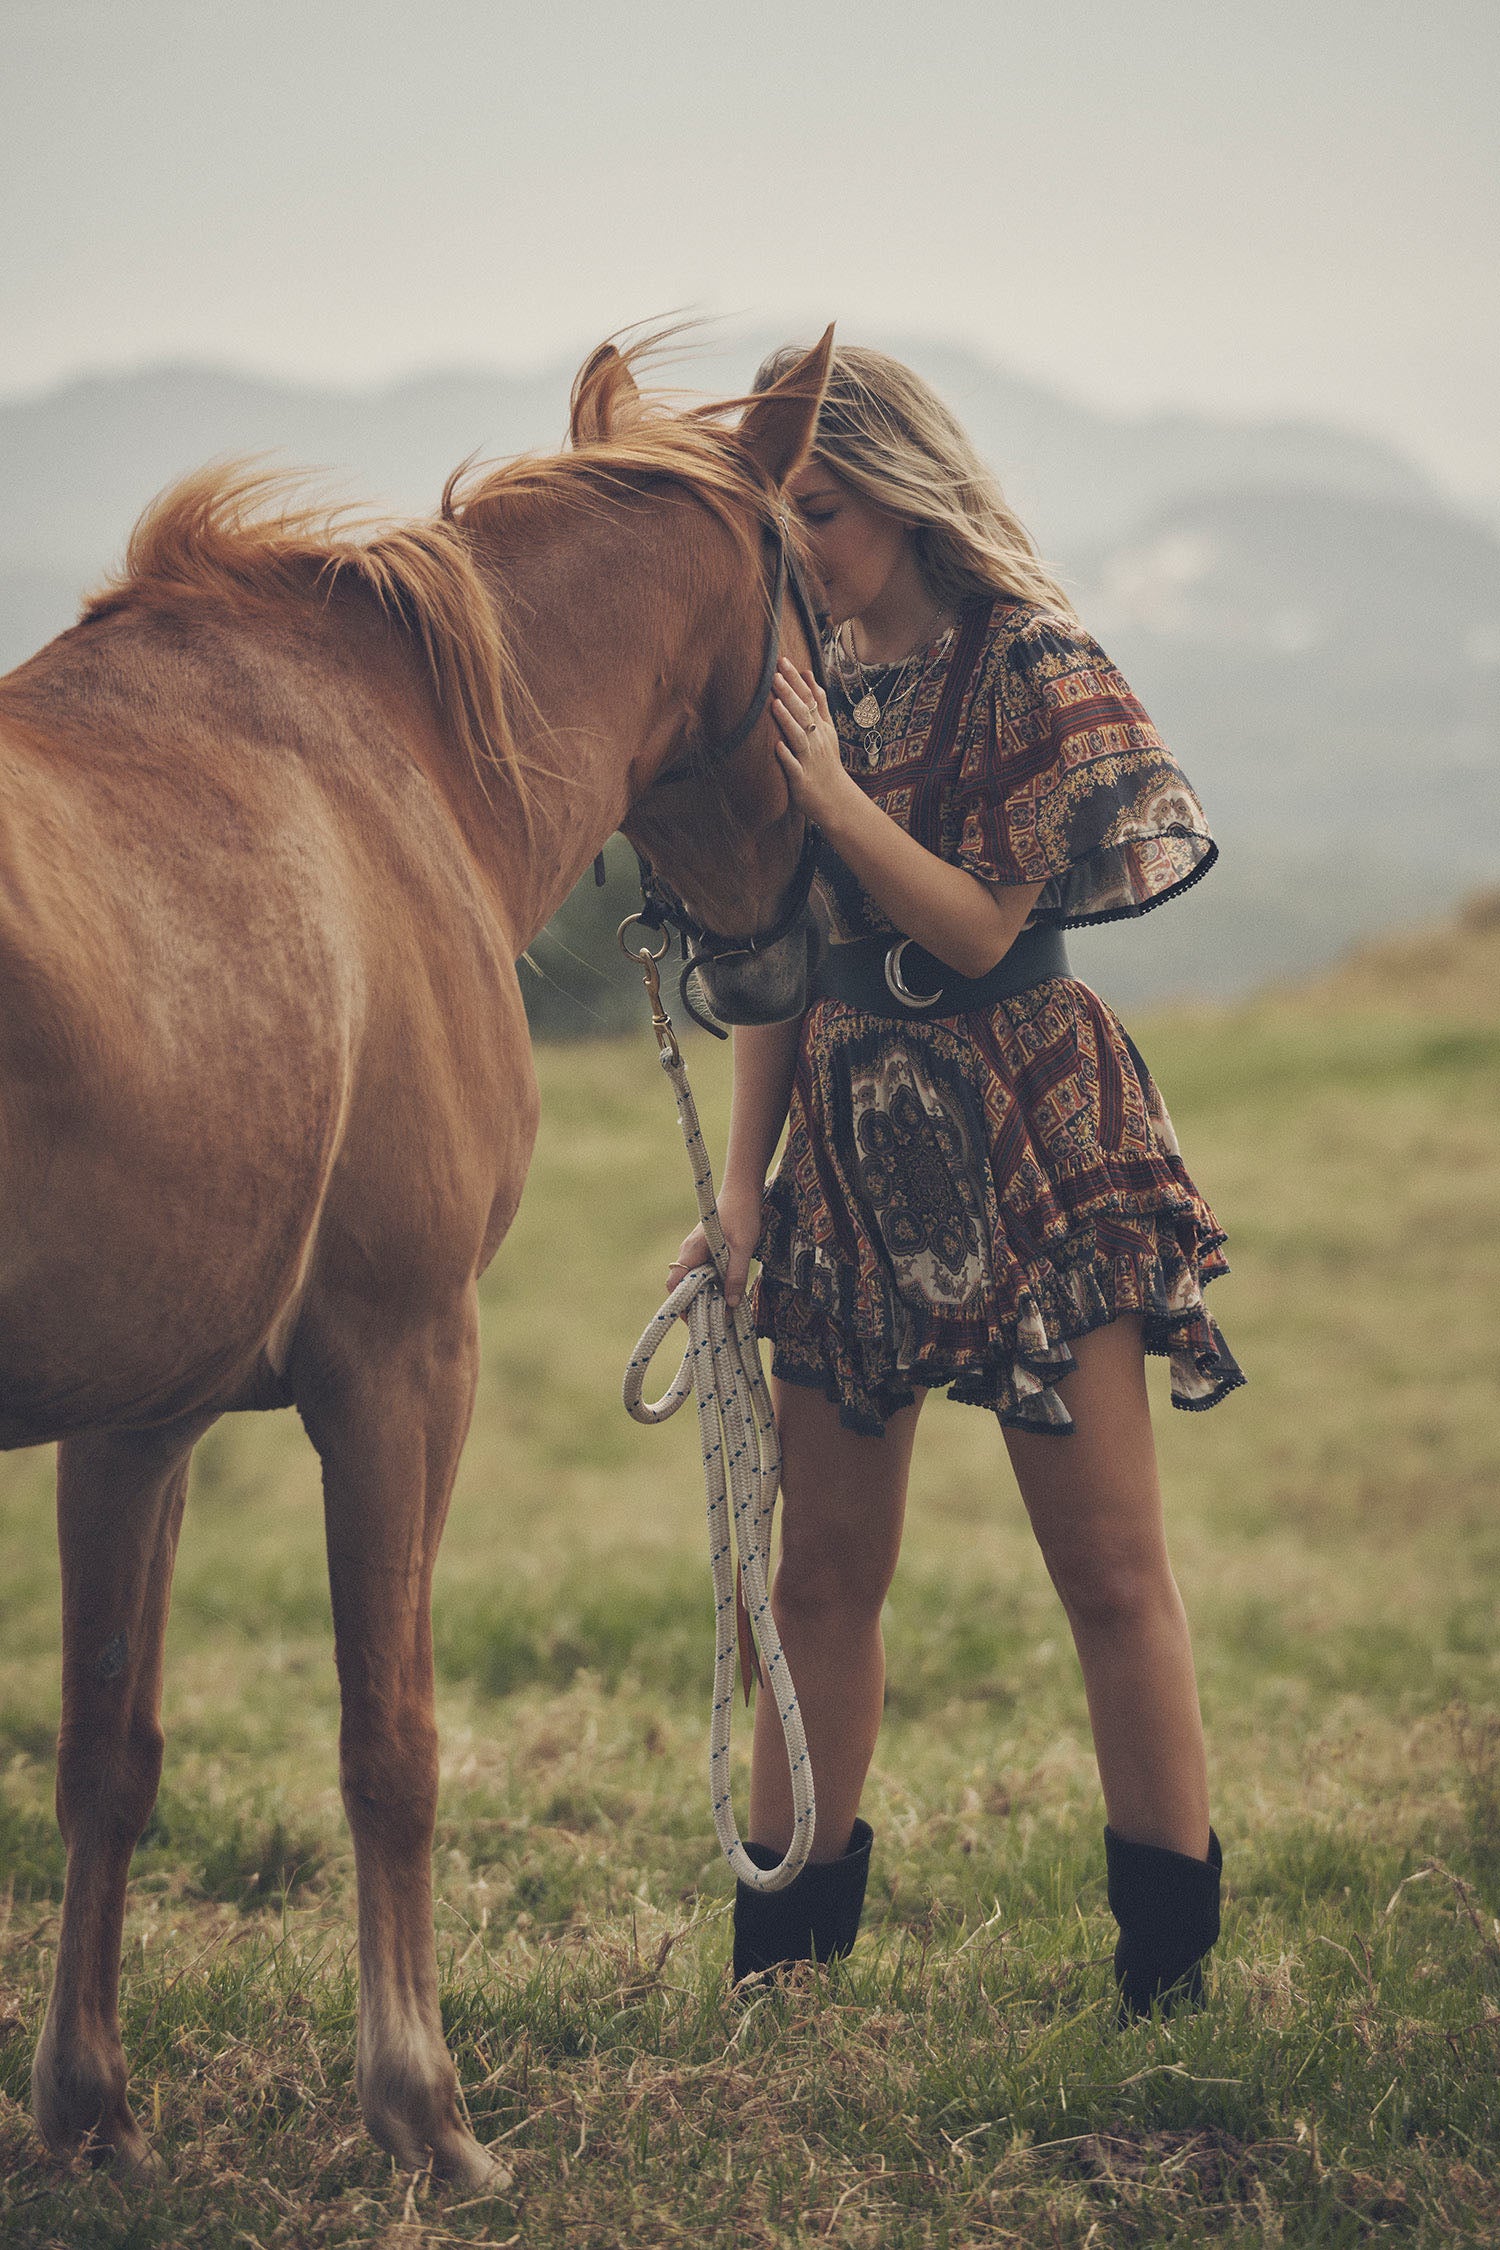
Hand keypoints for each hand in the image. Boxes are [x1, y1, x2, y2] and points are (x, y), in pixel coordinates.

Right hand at [667, 1176, 764, 1310]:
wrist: (743, 1191)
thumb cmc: (741, 1215)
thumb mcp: (743, 1248)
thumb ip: (735, 1276)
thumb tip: (730, 1304)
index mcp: (691, 1252)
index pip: (674, 1284)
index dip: (682, 1305)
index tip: (698, 1319)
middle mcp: (688, 1253)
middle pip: (682, 1286)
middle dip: (696, 1304)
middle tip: (716, 1318)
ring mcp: (695, 1251)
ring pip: (693, 1280)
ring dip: (705, 1295)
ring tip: (724, 1307)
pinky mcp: (704, 1250)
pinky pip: (702, 1272)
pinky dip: (711, 1284)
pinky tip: (727, 1290)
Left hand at [770, 659, 851, 827]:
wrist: (836, 799)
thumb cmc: (825, 762)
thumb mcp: (826, 729)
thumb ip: (818, 703)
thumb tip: (808, 674)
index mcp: (821, 727)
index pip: (811, 698)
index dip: (797, 680)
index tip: (783, 661)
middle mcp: (817, 740)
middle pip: (804, 713)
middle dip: (790, 693)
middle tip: (775, 673)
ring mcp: (810, 759)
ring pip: (799, 737)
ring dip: (787, 720)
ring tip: (774, 704)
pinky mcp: (801, 779)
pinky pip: (794, 767)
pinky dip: (786, 756)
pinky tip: (777, 746)